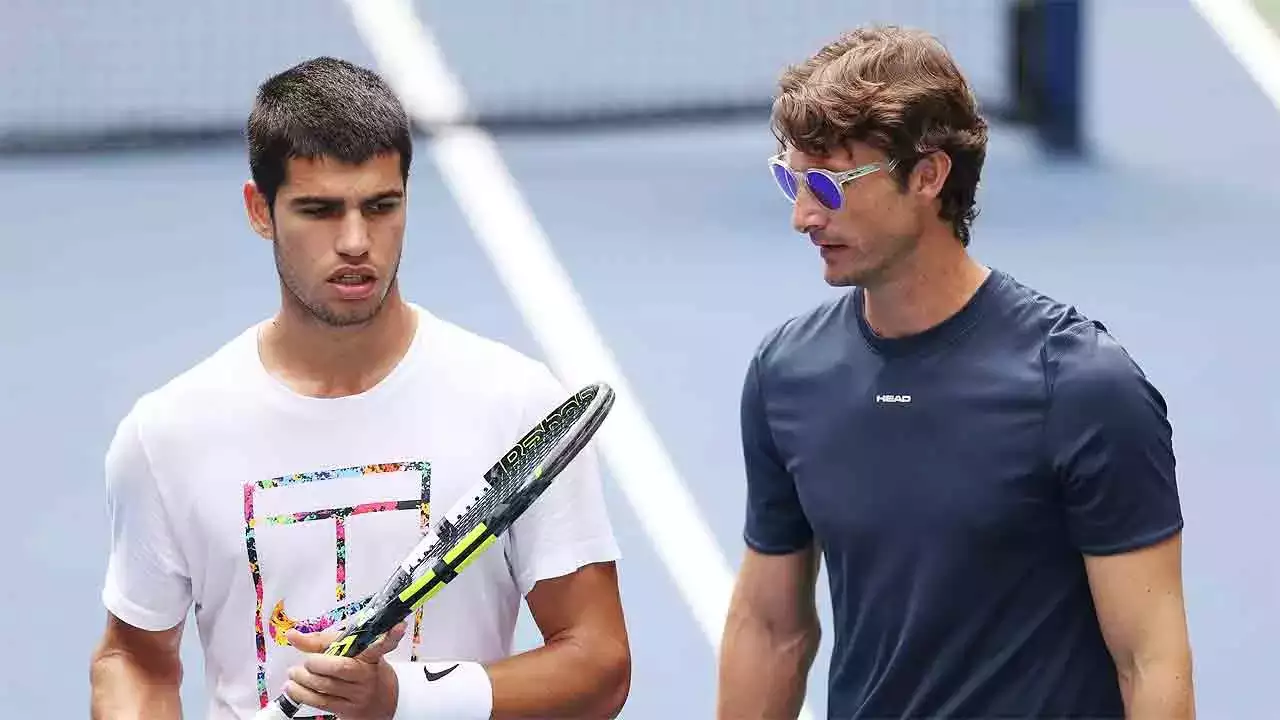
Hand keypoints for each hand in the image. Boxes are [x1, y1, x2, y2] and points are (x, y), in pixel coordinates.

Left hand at [281, 622, 407, 719]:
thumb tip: (293, 635)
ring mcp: (358, 695)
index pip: (379, 645)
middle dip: (316, 663)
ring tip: (293, 673)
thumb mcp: (350, 651)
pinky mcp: (348, 711)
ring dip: (303, 679)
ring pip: (326, 687)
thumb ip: (322, 642)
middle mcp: (367, 676)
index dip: (390, 636)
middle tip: (306, 661)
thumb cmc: (362, 670)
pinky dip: (302, 694)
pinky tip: (293, 687)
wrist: (383, 702)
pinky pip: (321, 702)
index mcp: (371, 657)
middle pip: (341, 667)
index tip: (399, 625)